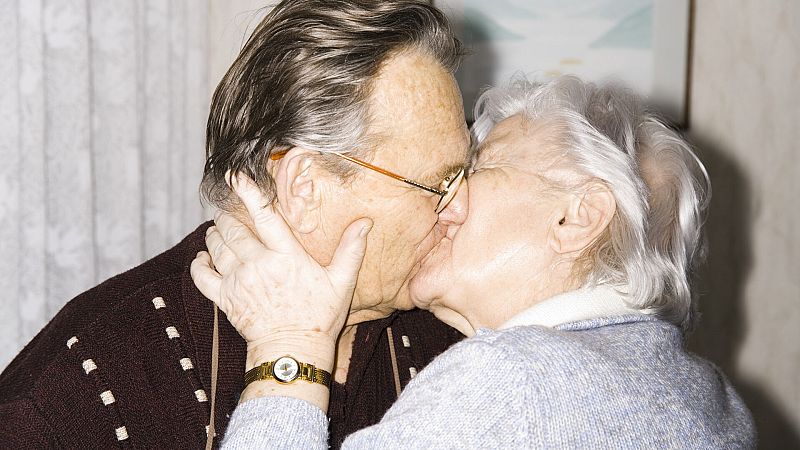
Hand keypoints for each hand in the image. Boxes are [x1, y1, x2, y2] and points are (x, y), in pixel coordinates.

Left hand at [190, 173, 372, 369]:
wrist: (293, 352)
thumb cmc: (320, 316)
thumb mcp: (342, 282)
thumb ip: (351, 249)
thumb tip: (365, 222)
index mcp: (286, 256)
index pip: (264, 216)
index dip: (248, 192)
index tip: (234, 174)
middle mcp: (258, 264)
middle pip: (232, 229)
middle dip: (226, 215)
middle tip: (227, 209)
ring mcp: (238, 282)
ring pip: (216, 247)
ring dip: (215, 234)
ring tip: (219, 229)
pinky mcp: (225, 300)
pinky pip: (202, 276)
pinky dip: (199, 263)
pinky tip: (203, 257)